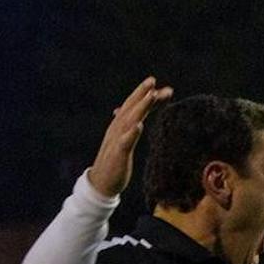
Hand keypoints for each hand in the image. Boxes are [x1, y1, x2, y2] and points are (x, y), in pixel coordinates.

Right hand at [87, 76, 173, 197]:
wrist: (101, 183)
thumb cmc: (114, 162)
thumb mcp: (123, 142)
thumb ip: (130, 129)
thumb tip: (138, 120)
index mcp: (120, 126)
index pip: (134, 107)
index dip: (146, 95)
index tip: (163, 88)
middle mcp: (118, 129)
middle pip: (131, 107)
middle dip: (142, 93)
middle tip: (153, 81)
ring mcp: (117, 140)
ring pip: (129, 120)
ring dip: (141, 106)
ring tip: (151, 95)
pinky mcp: (118, 154)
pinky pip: (125, 142)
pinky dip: (132, 133)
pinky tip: (139, 125)